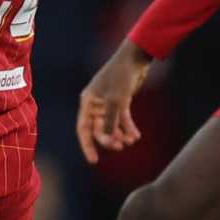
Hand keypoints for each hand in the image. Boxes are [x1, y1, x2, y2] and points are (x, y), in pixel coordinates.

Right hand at [76, 40, 151, 163]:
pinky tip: (136, 136)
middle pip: (99, 129)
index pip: (83, 128)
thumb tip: (105, 139)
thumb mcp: (115, 101)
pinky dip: (128, 128)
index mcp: (88, 102)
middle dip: (109, 139)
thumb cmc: (121, 76)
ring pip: (112, 126)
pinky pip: (122, 120)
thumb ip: (110, 121)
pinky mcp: (121, 102)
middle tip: (120, 146)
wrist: (135, 59)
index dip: (87, 145)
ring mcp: (108, 103)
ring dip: (120, 135)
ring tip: (131, 140)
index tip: (94, 160)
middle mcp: (96, 104)